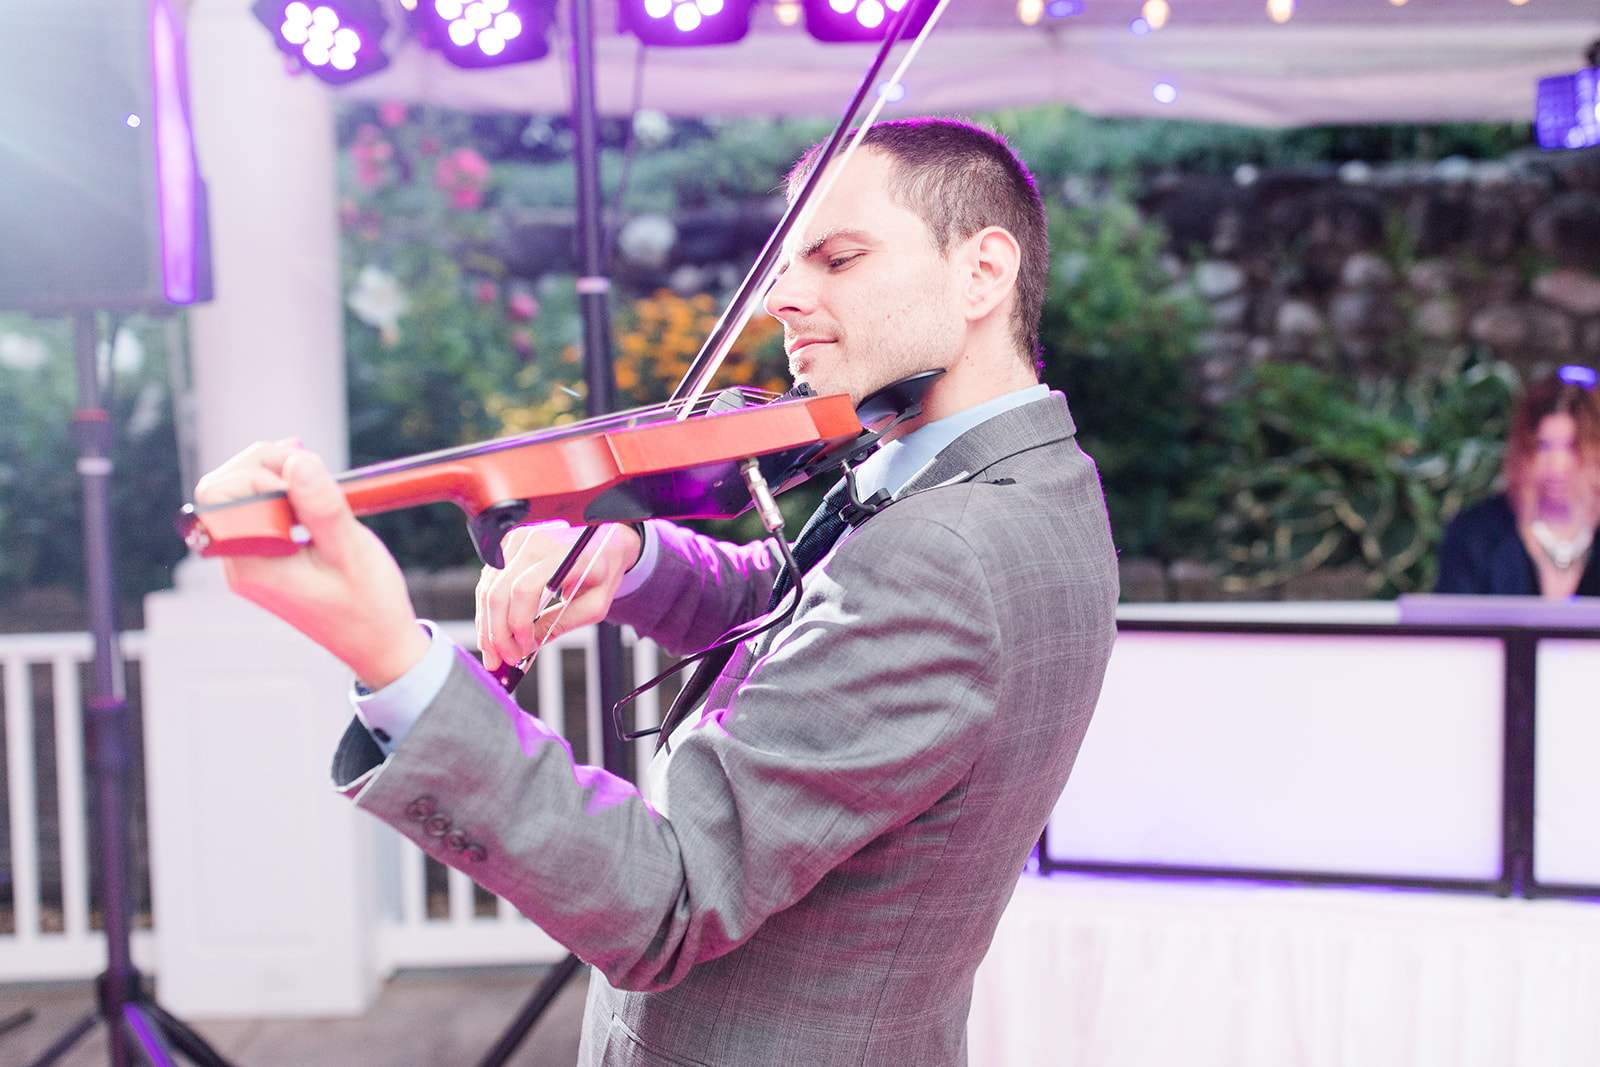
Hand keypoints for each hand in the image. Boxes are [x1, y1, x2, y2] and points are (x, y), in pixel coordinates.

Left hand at [194, 439, 429, 689]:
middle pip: (222, 492)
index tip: (305, 473)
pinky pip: (256, 514)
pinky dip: (280, 492)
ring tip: (313, 474)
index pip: (221, 496)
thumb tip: (297, 462)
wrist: (378, 644)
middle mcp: (241, 565)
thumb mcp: (352, 553)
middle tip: (307, 463)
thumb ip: (321, 507)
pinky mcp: (265, 560)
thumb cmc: (369, 607)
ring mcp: (250, 563)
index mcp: (254, 565)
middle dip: (262, 466)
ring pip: (238, 498)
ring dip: (274, 476)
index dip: (258, 470)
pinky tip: (309, 486)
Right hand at [475, 521, 641, 671]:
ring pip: (488, 589)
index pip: (525, 590)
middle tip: (501, 660)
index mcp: (562, 555)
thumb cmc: (602, 573)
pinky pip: (488, 582)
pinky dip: (487, 610)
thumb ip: (561, 624)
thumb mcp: (594, 606)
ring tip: (494, 652)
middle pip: (499, 592)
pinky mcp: (508, 545)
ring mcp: (518, 540)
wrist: (604, 542)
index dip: (517, 623)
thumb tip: (527, 646)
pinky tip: (493, 631)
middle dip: (496, 632)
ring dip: (486, 625)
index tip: (522, 647)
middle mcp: (536, 542)